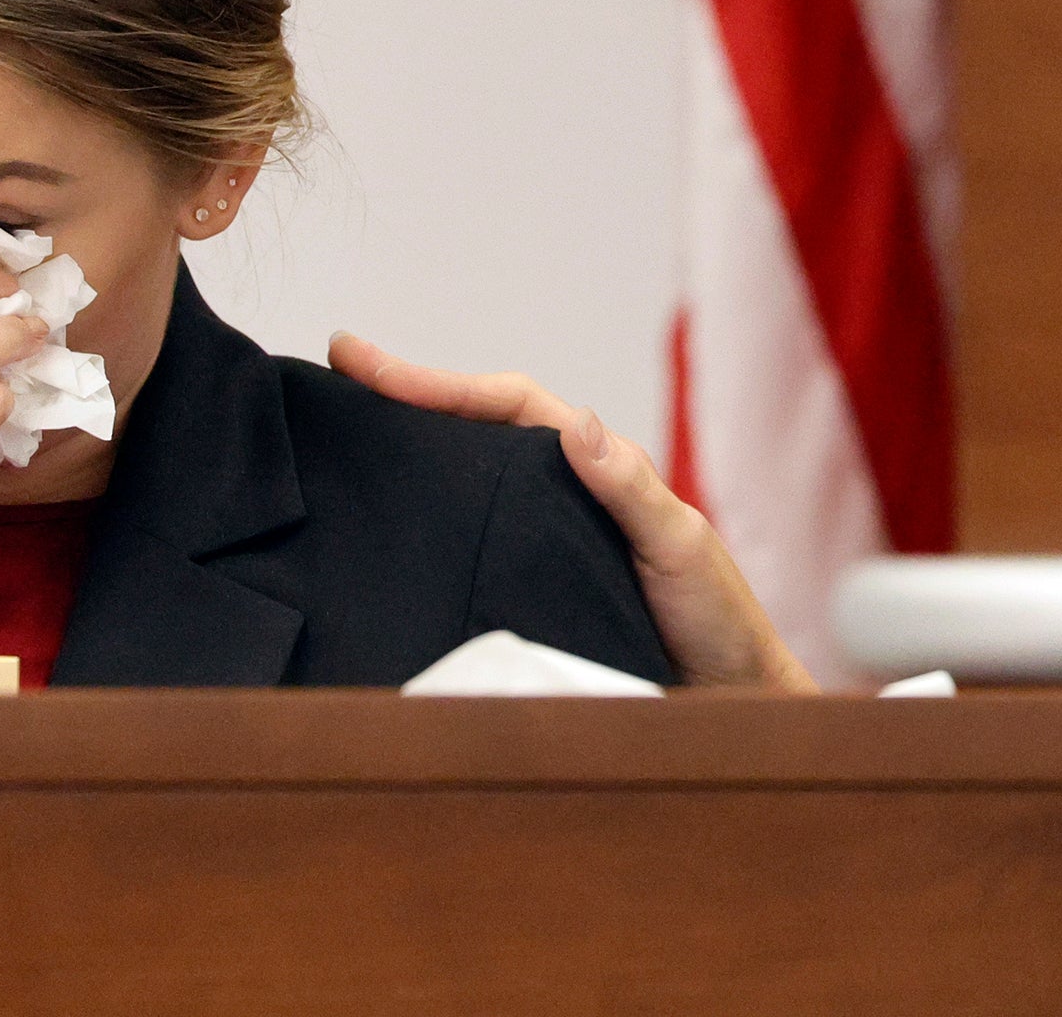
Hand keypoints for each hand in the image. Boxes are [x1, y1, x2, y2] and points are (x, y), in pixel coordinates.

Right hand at [326, 333, 820, 693]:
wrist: (733, 700)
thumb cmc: (717, 620)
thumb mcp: (678, 547)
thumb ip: (629, 489)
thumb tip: (579, 423)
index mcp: (597, 466)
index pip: (505, 404)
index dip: (435, 381)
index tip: (361, 361)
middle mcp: (564, 494)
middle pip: (473, 431)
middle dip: (405, 402)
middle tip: (328, 384)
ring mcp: (544, 541)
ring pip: (467, 485)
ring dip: (409, 459)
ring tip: (337, 443)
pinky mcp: (533, 592)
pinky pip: (471, 546)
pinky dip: (428, 528)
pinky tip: (386, 536)